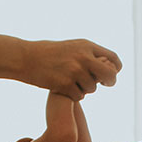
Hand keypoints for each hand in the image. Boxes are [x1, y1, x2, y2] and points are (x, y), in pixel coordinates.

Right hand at [0, 35, 121, 100]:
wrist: (25, 58)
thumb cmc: (48, 53)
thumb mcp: (71, 47)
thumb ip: (89, 55)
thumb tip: (108, 66)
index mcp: (86, 45)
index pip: (113, 58)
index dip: (115, 68)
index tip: (112, 73)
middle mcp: (83, 57)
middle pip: (109, 75)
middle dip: (110, 82)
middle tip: (105, 84)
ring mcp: (74, 71)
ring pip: (92, 88)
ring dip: (84, 89)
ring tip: (70, 82)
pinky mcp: (65, 84)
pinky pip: (79, 96)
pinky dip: (73, 95)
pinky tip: (62, 87)